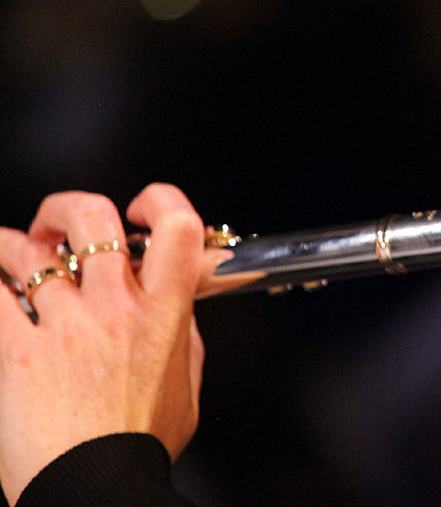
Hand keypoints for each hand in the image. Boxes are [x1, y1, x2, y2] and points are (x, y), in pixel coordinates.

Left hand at [0, 184, 213, 500]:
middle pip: (94, 220)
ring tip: (11, 253)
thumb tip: (181, 301)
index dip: (159, 200)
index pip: (178, 227)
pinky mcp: (17, 352)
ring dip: (16, 244)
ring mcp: (65, 327)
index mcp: (165, 314)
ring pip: (32, 251)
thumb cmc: (138, 447)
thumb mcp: (186, 385)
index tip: (139, 209)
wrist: (95, 490)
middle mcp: (117, 309)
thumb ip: (184, 333)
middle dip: (69, 208)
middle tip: (58, 223)